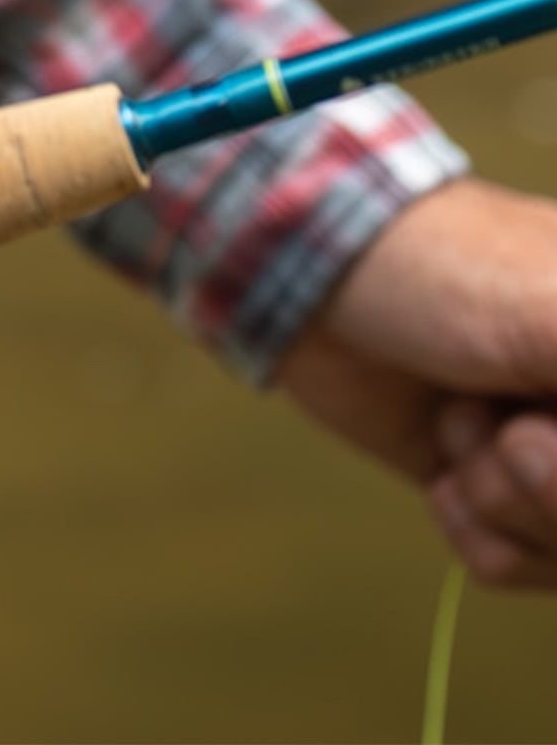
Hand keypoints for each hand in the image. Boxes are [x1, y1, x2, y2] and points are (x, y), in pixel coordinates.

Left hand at [279, 179, 556, 586]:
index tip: (541, 423)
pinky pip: (524, 571)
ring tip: (466, 421)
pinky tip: (444, 460)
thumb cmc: (437, 266)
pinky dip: (475, 527)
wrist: (305, 272)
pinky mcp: (509, 498)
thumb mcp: (555, 310)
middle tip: (507, 428)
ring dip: (508, 504)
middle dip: (552, 491)